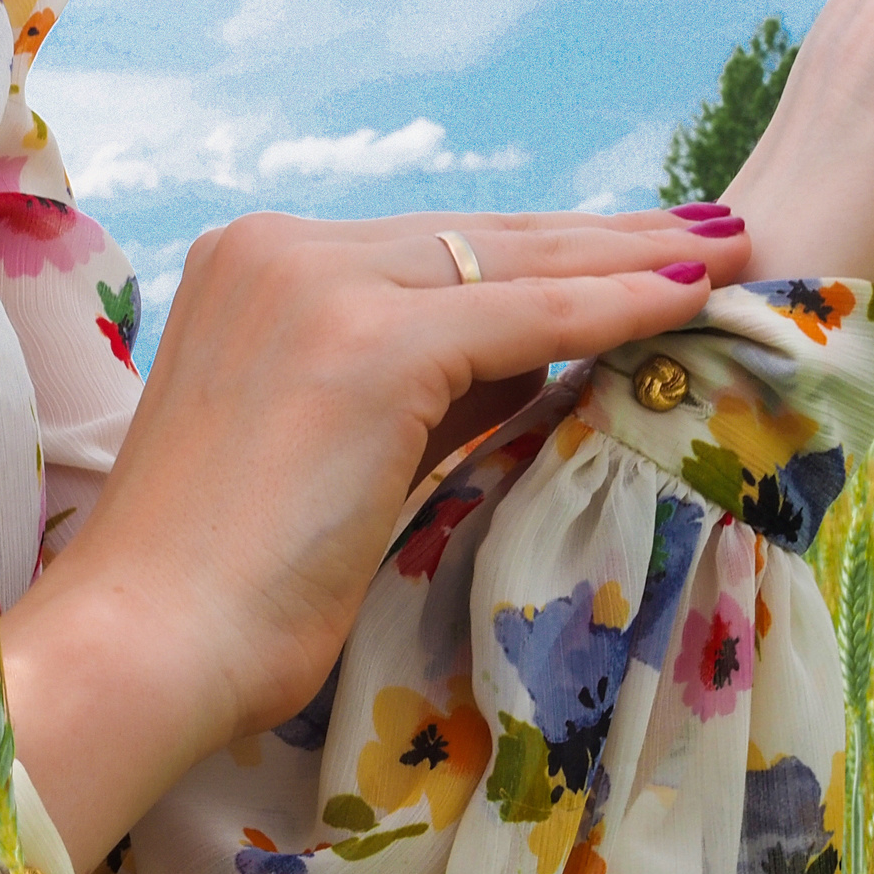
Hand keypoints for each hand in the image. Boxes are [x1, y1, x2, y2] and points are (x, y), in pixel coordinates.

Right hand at [0, 205, 751, 872]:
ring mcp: (314, 286)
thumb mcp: (321, 451)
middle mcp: (271, 250)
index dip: (535, 252)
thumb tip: (531, 361)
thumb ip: (409, 392)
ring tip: (727, 252)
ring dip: (630, 258)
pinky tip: (692, 295)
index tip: (623, 250)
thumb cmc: (217, 587)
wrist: (147, 643)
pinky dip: (619, 306)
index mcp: (246, 268)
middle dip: (600, 239)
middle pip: (474, 238)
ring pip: (510, 261)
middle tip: (707, 230)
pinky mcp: (364, 342)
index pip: (423, 250)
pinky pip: (528, 315)